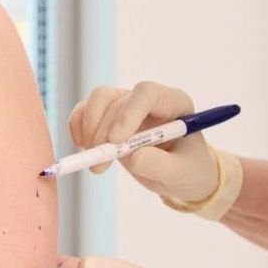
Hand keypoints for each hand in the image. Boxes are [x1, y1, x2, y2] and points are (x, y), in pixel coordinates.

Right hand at [68, 82, 218, 202]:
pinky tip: (83, 148)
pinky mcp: (111, 117)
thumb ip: (159, 164)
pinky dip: (78, 127)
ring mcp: (129, 105)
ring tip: (95, 162)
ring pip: (99, 100)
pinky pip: (86, 111)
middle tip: (100, 164)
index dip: (127, 112)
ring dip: (89, 128)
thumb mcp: (181, 173)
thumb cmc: (189, 170)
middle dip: (104, 132)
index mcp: (175, 103)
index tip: (115, 141)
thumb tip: (131, 157)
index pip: (147, 93)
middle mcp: (150, 99)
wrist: (182, 175)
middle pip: (118, 100)